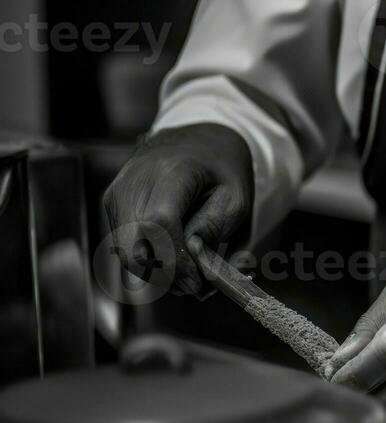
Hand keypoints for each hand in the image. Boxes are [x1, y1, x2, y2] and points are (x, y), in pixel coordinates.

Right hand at [101, 124, 253, 296]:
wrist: (195, 138)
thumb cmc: (221, 167)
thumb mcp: (236, 195)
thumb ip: (215, 228)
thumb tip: (193, 261)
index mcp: (170, 170)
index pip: (160, 224)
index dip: (176, 260)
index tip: (198, 281)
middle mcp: (133, 181)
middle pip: (133, 246)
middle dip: (165, 275)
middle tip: (195, 284)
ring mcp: (117, 192)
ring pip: (124, 253)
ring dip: (156, 272)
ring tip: (189, 272)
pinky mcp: (112, 203)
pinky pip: (123, 244)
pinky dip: (147, 260)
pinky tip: (173, 257)